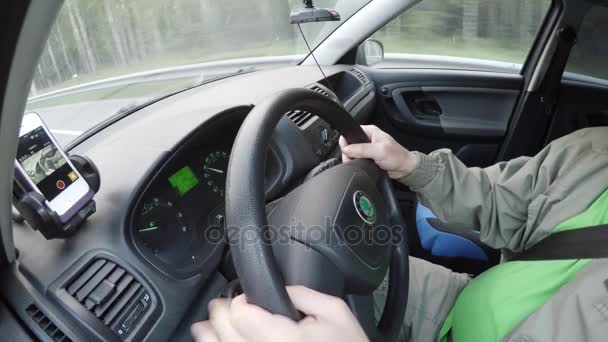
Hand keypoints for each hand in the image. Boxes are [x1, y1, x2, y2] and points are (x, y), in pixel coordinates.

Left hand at [191, 286, 368, 341]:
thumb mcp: (336, 314)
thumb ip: (304, 295)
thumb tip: (280, 289)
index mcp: (282, 339)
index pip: (241, 314)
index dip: (240, 301)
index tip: (245, 298)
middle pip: (225, 334)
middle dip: (218, 315)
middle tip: (218, 306)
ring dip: (209, 339)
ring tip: (205, 328)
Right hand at [339, 125, 416, 178]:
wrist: (404, 169)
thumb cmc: (397, 157)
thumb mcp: (379, 151)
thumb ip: (362, 149)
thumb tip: (347, 149)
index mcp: (370, 131)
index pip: (351, 132)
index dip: (346, 141)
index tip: (347, 150)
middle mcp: (367, 139)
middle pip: (349, 145)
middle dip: (349, 153)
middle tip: (355, 159)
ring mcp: (366, 149)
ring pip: (351, 154)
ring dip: (353, 160)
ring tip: (361, 163)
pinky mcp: (366, 158)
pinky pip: (356, 160)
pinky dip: (356, 164)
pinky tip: (362, 166)